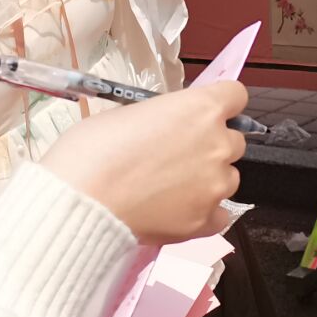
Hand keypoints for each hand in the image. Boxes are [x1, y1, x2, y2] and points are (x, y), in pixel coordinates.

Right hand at [41, 83, 246, 243]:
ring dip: (207, 180)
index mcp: (200, 109)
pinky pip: (219, 215)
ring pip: (228, 179)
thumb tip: (167, 129)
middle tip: (176, 156)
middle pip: (233, 141)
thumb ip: (163, 119)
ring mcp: (214, 185)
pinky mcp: (205, 220)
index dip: (220, 104)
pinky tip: (176, 211)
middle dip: (210, 146)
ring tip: (170, 188)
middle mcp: (217, 145)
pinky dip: (203, 213)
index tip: (206, 113)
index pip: (235, 96)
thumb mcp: (128, 114)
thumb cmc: (93, 151)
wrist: (81, 200)